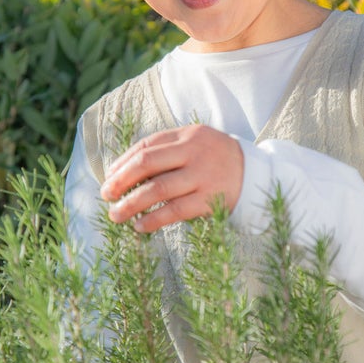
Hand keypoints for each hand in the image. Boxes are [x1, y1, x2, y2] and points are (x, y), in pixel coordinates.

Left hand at [100, 125, 243, 232]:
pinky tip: (140, 227)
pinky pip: (175, 211)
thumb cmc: (217, 160)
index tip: (109, 177)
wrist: (258, 175)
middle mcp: (194, 152)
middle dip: (121, 180)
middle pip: (147, 163)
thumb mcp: (196, 144)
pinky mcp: (210, 200)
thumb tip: (123, 172)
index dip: (123, 162)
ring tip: (116, 214)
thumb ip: (166, 152)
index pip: (146, 145)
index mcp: (188, 135)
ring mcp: (203, 176)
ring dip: (132, 204)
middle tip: (105, 195)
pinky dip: (154, 220)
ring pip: (158, 189)